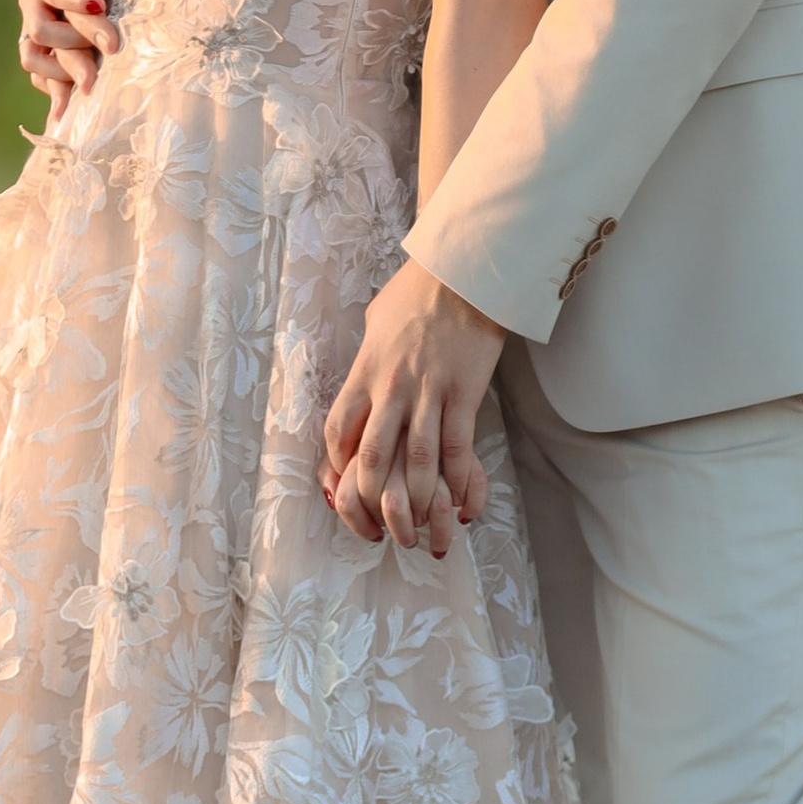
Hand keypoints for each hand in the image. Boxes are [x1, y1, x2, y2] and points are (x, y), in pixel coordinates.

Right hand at [19, 0, 127, 107]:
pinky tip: (72, 107)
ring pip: (34, 56)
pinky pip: (40, 74)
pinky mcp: (45, 42)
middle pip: (41, 26)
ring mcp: (35, 17)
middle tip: (113, 46)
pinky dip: (56, 90)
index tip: (101, 3)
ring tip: (93, 81)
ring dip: (64, 69)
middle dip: (77, 39)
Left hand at [321, 259, 506, 557]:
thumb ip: (368, 357)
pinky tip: (463, 505)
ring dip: (416, 503)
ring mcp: (429, 392)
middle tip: (380, 527)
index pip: (338, 429)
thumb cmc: (418, 291)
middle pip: (372, 456)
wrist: (465, 271)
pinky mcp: (465, 394)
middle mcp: (391, 387)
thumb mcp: (376, 322)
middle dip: (373, 500)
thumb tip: (363, 376)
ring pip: (416, 462)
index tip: (344, 486)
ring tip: (420, 531)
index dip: (337, 466)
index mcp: (365, 370)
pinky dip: (461, 482)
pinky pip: (459, 448)